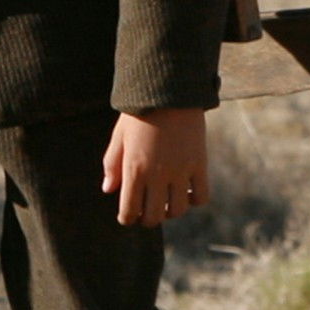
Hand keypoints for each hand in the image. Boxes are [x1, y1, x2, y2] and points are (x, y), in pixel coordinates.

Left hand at [102, 107, 210, 228]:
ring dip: (171, 211)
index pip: (129, 211)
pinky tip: (187, 190)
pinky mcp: (199, 163)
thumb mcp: (119, 137)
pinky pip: (201, 196)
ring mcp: (180, 170)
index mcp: (134, 170)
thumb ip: (112, 165)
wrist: (169, 90)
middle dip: (148, 218)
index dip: (128, 218)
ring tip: (168, 201)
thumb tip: (108, 190)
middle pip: (154, 217)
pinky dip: (194, 199)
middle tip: (148, 210)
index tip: (129, 214)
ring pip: (178, 210)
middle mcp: (157, 175)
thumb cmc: (139, 113)